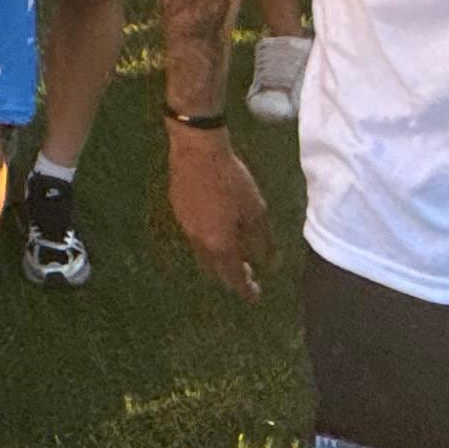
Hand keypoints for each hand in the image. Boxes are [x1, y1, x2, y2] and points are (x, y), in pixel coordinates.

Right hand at [167, 119, 272, 302]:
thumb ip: (263, 240)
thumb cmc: (231, 180)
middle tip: (246, 274)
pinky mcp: (177, 209)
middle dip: (231, 275)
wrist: (196, 150)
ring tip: (233, 251)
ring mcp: (184, 225)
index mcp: (219, 244)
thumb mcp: (255, 210)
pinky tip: (216, 224)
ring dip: (218, 257)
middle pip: (215, 269)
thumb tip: (271, 263)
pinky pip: (194, 233)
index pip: (234, 276)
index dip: (245, 289)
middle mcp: (199, 241)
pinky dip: (208, 238)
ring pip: (202, 252)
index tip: (255, 296)